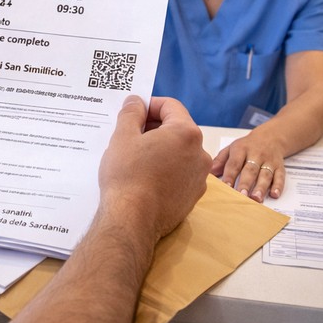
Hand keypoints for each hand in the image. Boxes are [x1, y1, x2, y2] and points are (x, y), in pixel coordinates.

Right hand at [98, 96, 209, 242]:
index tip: (133, 112)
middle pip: (177, 128)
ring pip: (180, 152)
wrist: (133, 221)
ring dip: (161, 148)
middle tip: (130, 134)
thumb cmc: (127, 175)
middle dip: (154, 127)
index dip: (149, 105)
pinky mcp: (193, 196)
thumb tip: (136, 102)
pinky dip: (166, 168)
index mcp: (186, 133)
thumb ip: (131, 113)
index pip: (171, 106)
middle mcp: (200, 153)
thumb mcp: (122, 137)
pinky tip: (146, 176)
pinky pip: (181, 173)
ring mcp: (199, 177)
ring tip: (136, 157)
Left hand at [211, 130, 285, 201]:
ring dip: (261, 187)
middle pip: (250, 170)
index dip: (230, 176)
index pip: (234, 163)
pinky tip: (274, 195)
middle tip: (242, 196)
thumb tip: (210, 173)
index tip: (225, 187)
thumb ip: (220, 160)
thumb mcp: (231, 149)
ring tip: (256, 198)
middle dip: (246, 184)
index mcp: (241, 149)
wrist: (270, 137)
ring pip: (265, 174)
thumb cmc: (247, 146)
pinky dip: (278, 186)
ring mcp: (269, 160)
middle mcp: (256, 154)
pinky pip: (280, 176)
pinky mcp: (280, 166)